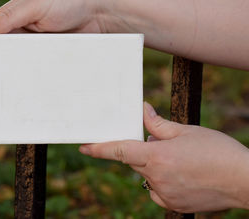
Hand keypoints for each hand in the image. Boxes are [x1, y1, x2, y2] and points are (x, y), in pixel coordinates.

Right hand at [0, 0, 108, 95]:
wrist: (103, 15)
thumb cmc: (70, 2)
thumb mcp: (38, 4)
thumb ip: (10, 16)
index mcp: (11, 17)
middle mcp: (17, 35)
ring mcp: (31, 51)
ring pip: (7, 69)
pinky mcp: (45, 63)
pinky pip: (28, 76)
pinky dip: (18, 88)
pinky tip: (15, 100)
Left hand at [79, 102, 248, 211]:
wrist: (244, 180)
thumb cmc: (217, 152)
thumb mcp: (187, 131)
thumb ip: (158, 124)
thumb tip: (142, 112)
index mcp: (157, 156)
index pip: (120, 150)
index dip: (99, 149)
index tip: (83, 147)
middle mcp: (156, 177)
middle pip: (135, 161)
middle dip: (142, 151)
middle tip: (163, 145)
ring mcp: (164, 194)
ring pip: (146, 176)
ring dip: (154, 166)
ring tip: (181, 161)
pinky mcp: (173, 205)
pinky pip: (157, 190)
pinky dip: (162, 181)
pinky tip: (181, 175)